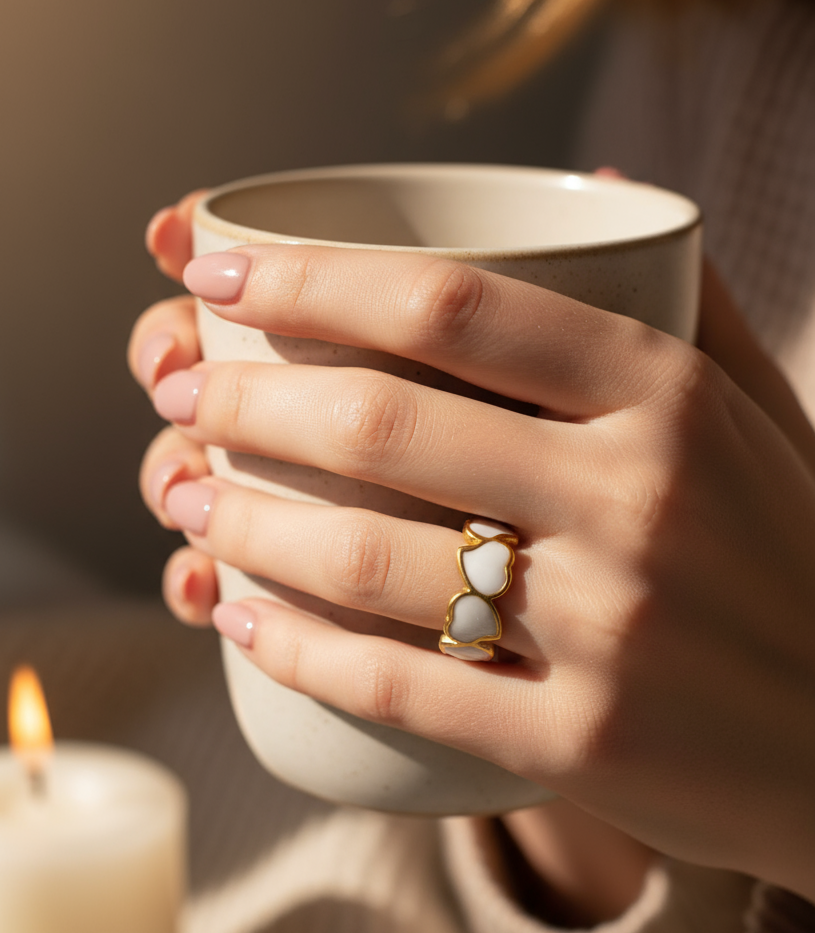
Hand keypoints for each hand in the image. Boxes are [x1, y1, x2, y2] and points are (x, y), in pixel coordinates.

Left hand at [129, 200, 814, 904]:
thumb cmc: (792, 558)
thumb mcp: (756, 412)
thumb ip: (676, 299)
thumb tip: (586, 187)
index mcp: (671, 396)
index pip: (454, 306)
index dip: (310, 278)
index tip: (216, 266)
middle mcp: (639, 499)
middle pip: (382, 426)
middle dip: (240, 398)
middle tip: (178, 387)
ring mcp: (610, 630)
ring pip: (367, 560)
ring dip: (240, 523)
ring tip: (184, 497)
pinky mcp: (581, 745)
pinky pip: (399, 687)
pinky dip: (297, 650)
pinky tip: (241, 617)